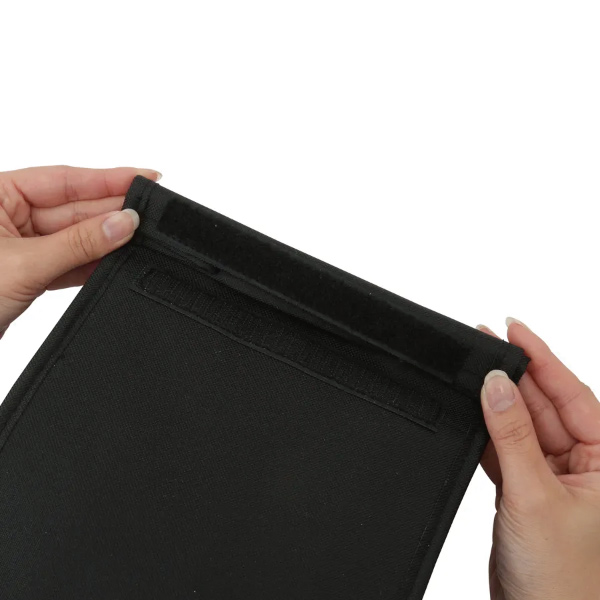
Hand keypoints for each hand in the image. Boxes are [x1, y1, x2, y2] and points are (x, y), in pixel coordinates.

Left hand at [0, 165, 159, 337]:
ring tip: (140, 238)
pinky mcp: (30, 273)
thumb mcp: (22, 264)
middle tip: (150, 215)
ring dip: (106, 241)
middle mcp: (8, 215)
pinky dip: (93, 265)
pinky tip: (116, 260)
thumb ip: (77, 244)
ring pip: (76, 237)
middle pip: (74, 208)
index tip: (145, 178)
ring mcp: (21, 245)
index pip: (64, 179)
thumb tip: (123, 224)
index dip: (108, 179)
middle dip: (112, 213)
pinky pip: (70, 262)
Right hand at [477, 318, 599, 599]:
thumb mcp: (536, 495)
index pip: (573, 394)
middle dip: (514, 375)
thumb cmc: (565, 579)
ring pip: (520, 425)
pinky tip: (472, 413)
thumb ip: (513, 435)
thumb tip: (497, 385)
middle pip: (544, 405)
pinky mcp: (524, 489)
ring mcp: (551, 476)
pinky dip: (485, 432)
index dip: (542, 358)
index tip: (514, 329)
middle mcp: (584, 464)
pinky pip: (503, 448)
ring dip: (496, 403)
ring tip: (472, 373)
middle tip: (483, 345)